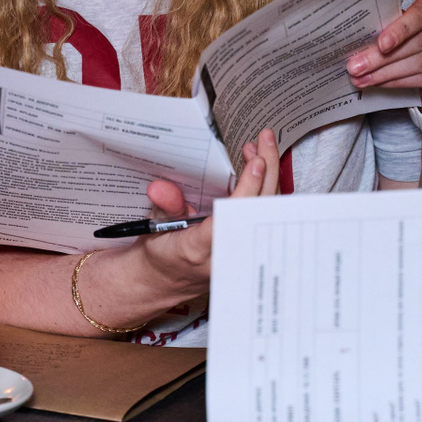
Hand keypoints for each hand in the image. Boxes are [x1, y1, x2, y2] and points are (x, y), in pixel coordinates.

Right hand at [138, 130, 280, 290]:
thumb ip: (163, 207)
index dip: (247, 190)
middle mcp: (225, 253)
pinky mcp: (247, 244)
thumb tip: (159, 188)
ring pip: (265, 211)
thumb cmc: (160, 252)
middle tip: (265, 140)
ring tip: (261, 148)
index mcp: (199, 250)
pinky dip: (264, 189)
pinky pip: (261, 215)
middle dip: (266, 171)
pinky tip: (259, 168)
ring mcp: (239, 251)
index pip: (230, 219)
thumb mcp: (154, 228)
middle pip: (257, 209)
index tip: (255, 163)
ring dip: (268, 176)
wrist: (165, 280)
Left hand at [347, 0, 421, 114]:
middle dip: (384, 56)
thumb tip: (360, 41)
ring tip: (364, 78)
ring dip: (389, 72)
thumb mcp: (413, 22)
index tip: (380, 43)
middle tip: (357, 66)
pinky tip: (384, 83)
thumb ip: (396, 24)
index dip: (403, 27)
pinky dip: (403, 82)